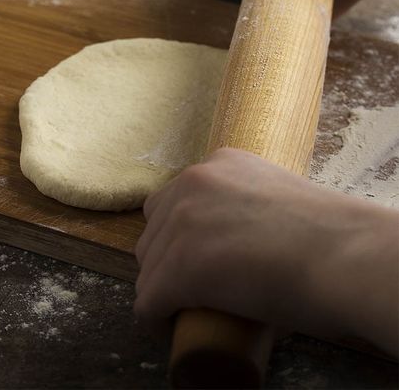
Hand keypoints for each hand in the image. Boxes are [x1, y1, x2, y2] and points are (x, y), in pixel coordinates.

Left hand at [134, 148, 398, 355]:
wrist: (342, 254)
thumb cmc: (328, 234)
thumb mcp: (277, 198)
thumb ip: (250, 207)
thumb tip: (239, 245)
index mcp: (219, 163)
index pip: (175, 200)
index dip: (180, 235)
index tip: (196, 260)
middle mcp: (193, 181)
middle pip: (154, 229)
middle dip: (167, 259)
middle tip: (193, 287)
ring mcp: (182, 221)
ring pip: (149, 267)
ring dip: (163, 290)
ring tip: (186, 309)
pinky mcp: (178, 267)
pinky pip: (148, 301)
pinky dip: (157, 319)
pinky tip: (171, 327)